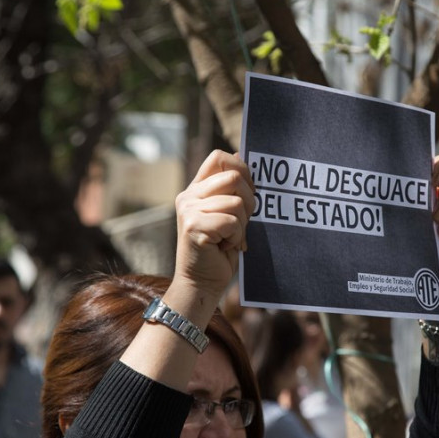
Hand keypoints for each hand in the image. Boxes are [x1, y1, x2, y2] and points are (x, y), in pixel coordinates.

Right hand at [173, 150, 254, 299]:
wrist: (201, 283)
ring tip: (231, 238)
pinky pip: (231, 222)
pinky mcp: (193, 226)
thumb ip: (231, 189)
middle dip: (249, 201)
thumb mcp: (228, 214)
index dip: (241, 168)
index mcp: (196, 189)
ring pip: (236, 202)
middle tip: (243, 222)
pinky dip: (237, 237)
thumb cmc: (219, 250)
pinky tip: (226, 246)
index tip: (249, 191)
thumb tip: (240, 154)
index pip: (219, 157)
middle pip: (234, 177)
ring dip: (242, 224)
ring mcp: (189, 210)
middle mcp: (189, 196)